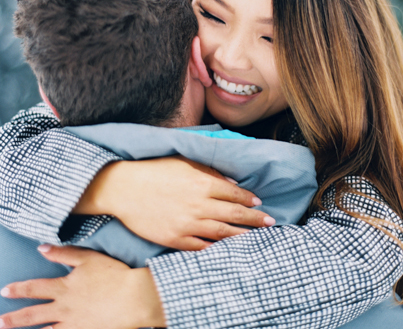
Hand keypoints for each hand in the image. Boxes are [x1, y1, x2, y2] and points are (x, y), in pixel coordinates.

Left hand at [0, 245, 165, 328]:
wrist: (134, 297)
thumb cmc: (114, 275)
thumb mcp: (89, 258)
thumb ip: (64, 253)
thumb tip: (42, 248)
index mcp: (64, 287)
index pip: (34, 288)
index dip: (18, 289)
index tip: (5, 290)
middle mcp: (63, 307)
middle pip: (32, 315)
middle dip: (13, 319)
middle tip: (0, 321)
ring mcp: (72, 323)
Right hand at [76, 156, 275, 249]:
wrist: (123, 188)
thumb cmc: (155, 171)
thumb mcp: (186, 163)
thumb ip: (212, 173)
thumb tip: (234, 185)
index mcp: (203, 184)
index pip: (235, 194)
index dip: (250, 200)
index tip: (260, 203)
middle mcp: (198, 205)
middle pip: (234, 215)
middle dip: (255, 219)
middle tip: (270, 222)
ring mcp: (187, 224)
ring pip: (221, 233)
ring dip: (241, 235)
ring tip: (255, 237)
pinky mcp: (174, 239)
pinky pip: (200, 246)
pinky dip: (216, 247)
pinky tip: (226, 248)